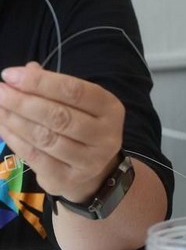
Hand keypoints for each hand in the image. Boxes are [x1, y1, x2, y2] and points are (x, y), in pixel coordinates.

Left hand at [0, 62, 123, 201]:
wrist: (92, 172)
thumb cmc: (79, 127)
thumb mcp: (74, 103)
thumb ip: (51, 87)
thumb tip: (25, 70)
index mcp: (109, 108)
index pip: (74, 91)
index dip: (39, 82)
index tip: (9, 75)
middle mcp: (106, 135)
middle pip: (59, 116)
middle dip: (23, 102)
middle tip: (0, 93)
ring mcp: (90, 160)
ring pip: (45, 138)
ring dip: (15, 121)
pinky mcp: (69, 178)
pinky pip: (36, 157)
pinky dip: (14, 140)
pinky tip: (2, 127)